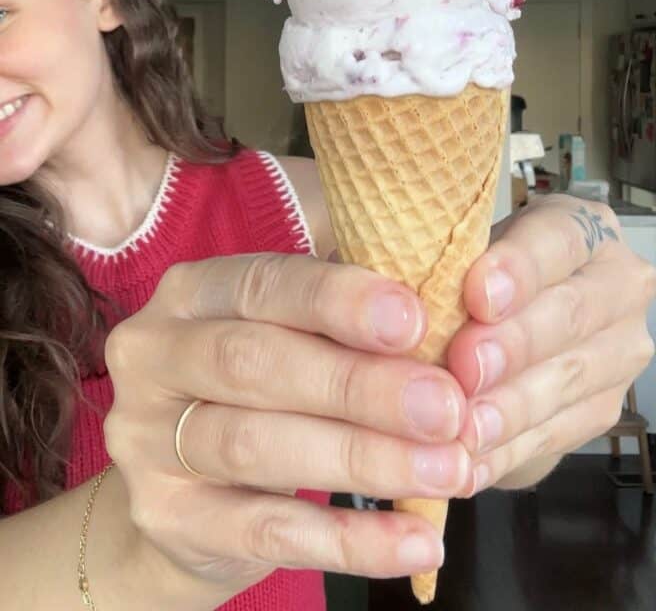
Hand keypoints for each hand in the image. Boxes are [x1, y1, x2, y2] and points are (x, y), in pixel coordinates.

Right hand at [104, 251, 471, 597]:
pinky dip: (346, 540)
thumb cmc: (264, 383)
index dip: (337, 300)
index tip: (414, 320)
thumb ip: (346, 311)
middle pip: (254, 363)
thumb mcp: (291, 331)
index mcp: (191, 291)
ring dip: (363, 460)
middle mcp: (153, 355)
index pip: (262, 283)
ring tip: (447, 469)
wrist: (187, 489)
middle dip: (357, 385)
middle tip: (446, 408)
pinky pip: (263, 532)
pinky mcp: (165, 516)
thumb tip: (445, 296)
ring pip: (256, 447)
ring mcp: (145, 439)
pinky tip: (414, 542)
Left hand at [447, 195, 655, 490]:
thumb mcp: (460, 252)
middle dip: (513, 346)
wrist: (499, 322)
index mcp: (579, 228)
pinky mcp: (601, 410)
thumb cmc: (470, 274)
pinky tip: (468, 462)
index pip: (558, 239)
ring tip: (463, 427)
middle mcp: (614, 283)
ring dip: (510, 409)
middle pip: (570, 313)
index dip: (518, 269)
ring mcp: (617, 350)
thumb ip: (447, 267)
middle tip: (465, 369)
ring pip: (569, 380)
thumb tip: (405, 299)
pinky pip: (556, 435)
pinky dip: (506, 452)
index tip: (476, 294)